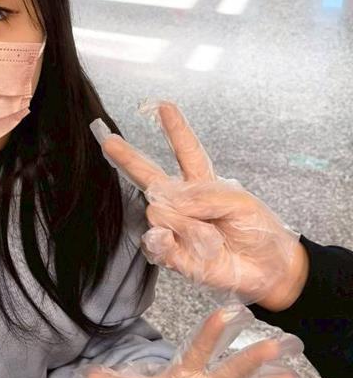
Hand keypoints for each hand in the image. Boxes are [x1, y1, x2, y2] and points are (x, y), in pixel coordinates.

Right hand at [92, 101, 308, 309]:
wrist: (270, 270)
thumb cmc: (259, 231)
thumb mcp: (241, 202)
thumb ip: (206, 196)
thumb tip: (171, 203)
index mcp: (203, 184)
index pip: (186, 151)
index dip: (175, 129)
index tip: (164, 107)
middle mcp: (183, 204)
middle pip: (149, 176)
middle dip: (127, 158)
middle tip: (108, 142)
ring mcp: (174, 228)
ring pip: (157, 212)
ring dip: (183, 223)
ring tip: (210, 237)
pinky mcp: (172, 254)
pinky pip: (154, 243)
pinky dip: (160, 242)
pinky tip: (166, 239)